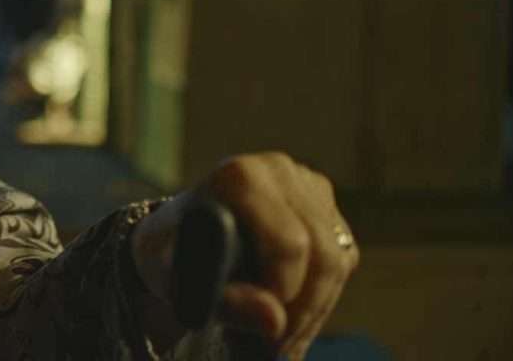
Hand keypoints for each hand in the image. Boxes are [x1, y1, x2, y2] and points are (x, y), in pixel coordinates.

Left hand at [131, 152, 359, 360]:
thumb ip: (220, 300)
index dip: (284, 290)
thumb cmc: (170, 253)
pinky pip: (343, 258)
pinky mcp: (324, 207)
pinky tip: (292, 322)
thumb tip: (273, 321)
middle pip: (322, 254)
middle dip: (303, 311)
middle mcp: (279, 171)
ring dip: (314, 312)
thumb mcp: (174, 279)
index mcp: (240, 177)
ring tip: (281, 344)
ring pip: (338, 260)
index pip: (289, 243)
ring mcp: (307, 185)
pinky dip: (321, 299)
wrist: (178, 237)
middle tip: (276, 350)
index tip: (262, 325)